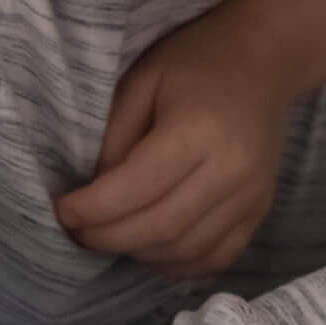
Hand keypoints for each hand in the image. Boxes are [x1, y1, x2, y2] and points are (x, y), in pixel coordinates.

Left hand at [52, 13, 288, 280]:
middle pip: (160, 226)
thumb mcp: (142, 79)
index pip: (138, 186)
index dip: (94, 208)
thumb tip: (94, 194)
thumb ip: (115, 137)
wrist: (263, 61)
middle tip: (75, 232)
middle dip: (108, 237)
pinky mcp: (260, 211)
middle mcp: (232, 170)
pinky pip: (214, 259)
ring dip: (138, 253)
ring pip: (185, 250)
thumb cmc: (196, 60)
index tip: (62, 210)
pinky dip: (175, 264)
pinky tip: (148, 249)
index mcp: (200, 129)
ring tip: (107, 237)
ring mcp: (252, 196)